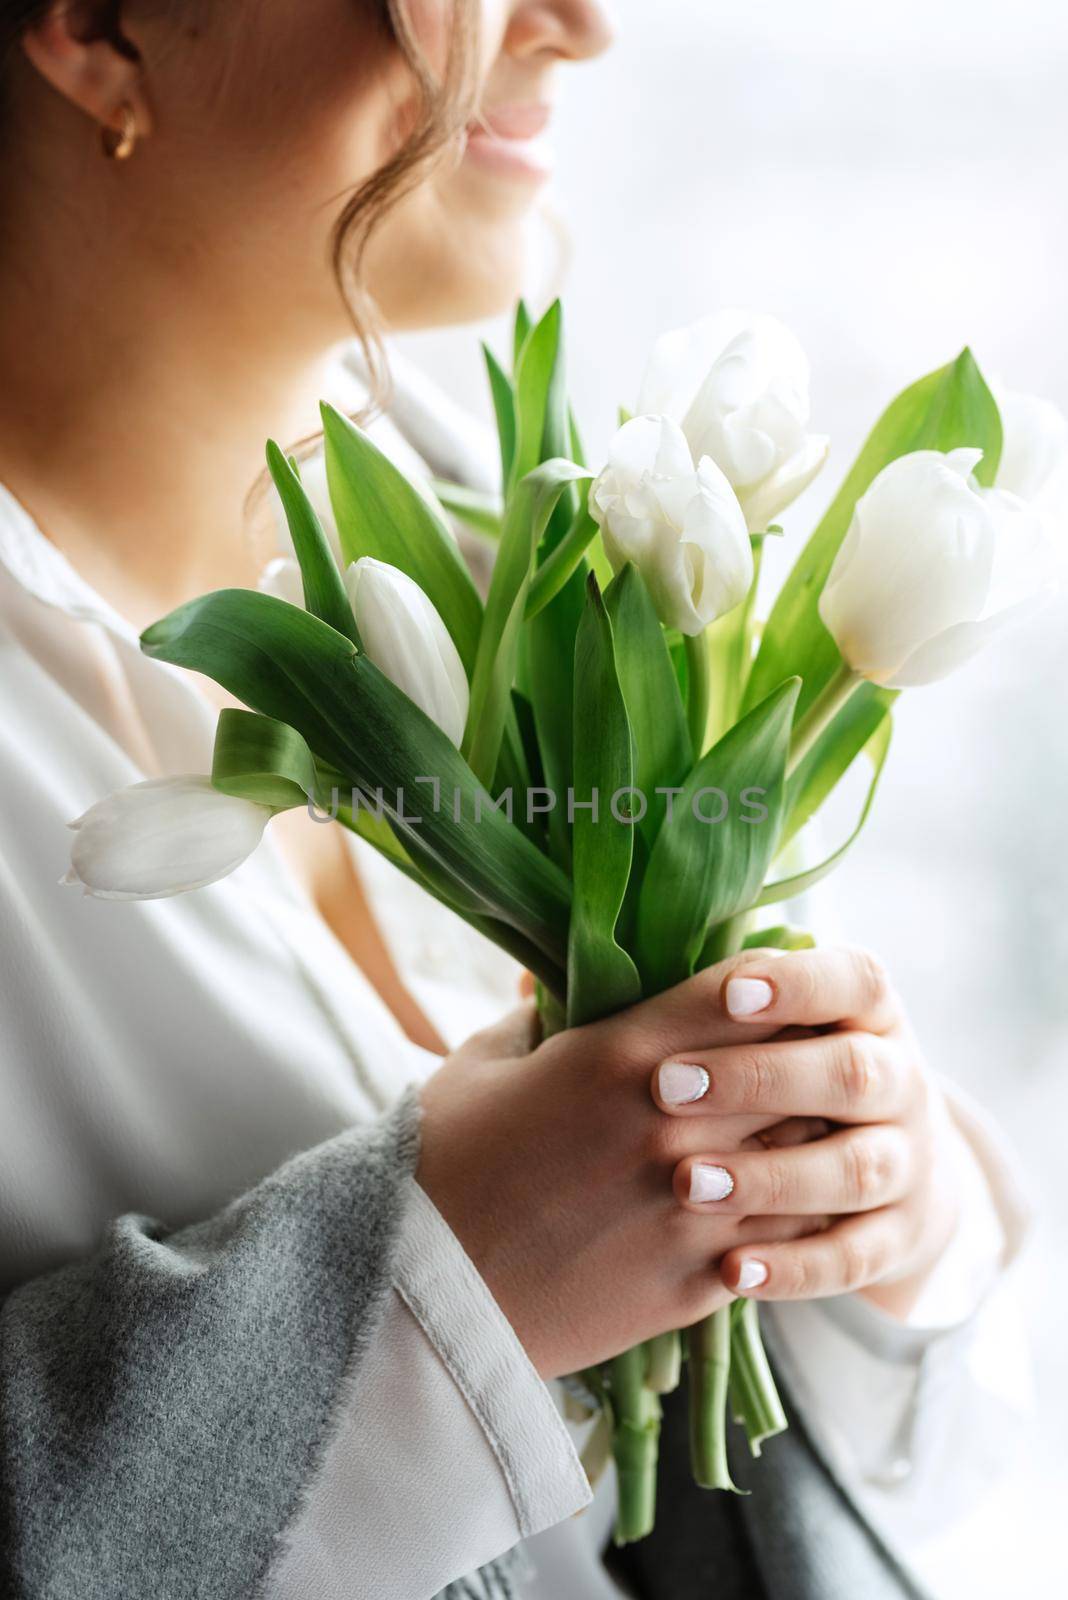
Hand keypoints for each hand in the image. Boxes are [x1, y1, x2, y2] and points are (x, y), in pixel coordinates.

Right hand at [418, 961, 829, 1379]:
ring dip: (820, 1131)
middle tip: (823, 1044)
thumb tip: (566, 978)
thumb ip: (546, 1012)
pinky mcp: (699, 1280)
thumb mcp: (488, 1060)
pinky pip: (792, 1238)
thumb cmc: (442, 1160)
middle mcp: (677, 1124)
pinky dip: (805, 1210)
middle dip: (814, 1051)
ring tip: (825, 1120)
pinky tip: (799, 1197)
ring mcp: (696, 1208)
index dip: (782, 979)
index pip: (749, 992)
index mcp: (624, 1054)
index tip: (788, 982)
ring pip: (812, 1154)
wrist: (422, 1290)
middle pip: (798, 1067)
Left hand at [654, 944, 961, 1317]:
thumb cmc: (786, 1071)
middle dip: (760, 1079)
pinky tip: (730, 1271)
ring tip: (687, 1184)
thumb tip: (626, 976)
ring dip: (772, 1176)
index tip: (728, 994)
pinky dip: (795, 1268)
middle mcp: (901, 1081)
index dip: (797, 984)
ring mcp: (907, 1162)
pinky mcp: (896, 1239)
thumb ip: (722, 1003)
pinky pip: (854, 1259)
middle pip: (851, 1073)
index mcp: (870, 1013)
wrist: (883, 1166)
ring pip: (855, 1169)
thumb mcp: (772, 1026)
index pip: (854, 981)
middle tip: (667, 1088)